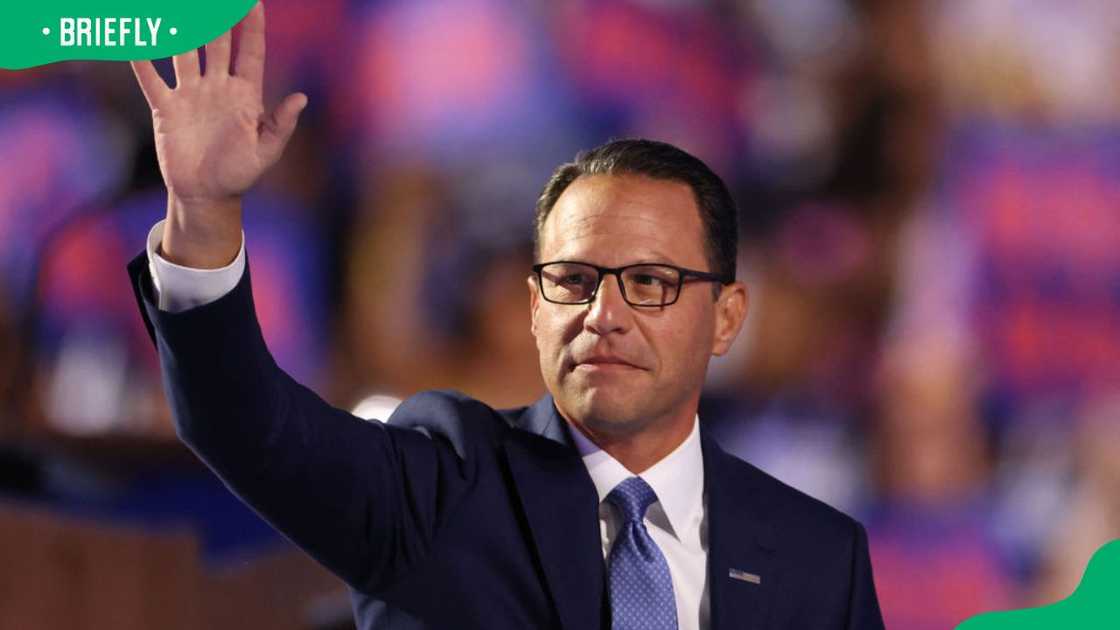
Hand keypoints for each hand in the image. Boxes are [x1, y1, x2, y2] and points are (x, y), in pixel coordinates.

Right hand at [130, 2, 305, 267]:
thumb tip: (301, 98)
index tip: (254, 1)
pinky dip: (142, 59)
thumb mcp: (266, 152)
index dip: (252, 26)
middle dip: (215, 17)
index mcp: (246, 94)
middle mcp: (217, 87)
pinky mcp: (167, 108)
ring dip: (178, 28)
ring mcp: (191, 95)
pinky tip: (135, 36)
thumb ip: (281, 124)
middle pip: (215, 43)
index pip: (249, 51)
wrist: (207, 195)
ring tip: (174, 7)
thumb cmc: (240, 174)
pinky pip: (152, 79)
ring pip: (183, 52)